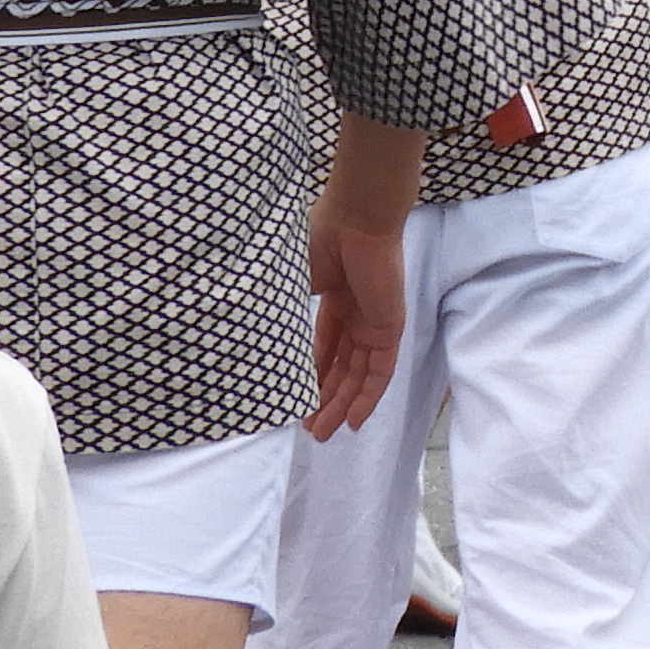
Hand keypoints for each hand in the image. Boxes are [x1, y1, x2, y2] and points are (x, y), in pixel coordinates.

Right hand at [303, 124, 425, 439]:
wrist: (358, 214)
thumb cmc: (322, 237)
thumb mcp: (294, 282)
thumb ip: (286, 313)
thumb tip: (259, 343)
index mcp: (335, 296)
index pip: (323, 346)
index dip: (310, 373)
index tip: (293, 399)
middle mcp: (358, 311)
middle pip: (342, 365)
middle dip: (325, 398)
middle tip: (309, 429)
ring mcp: (375, 319)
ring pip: (359, 374)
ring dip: (342, 405)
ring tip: (323, 434)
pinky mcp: (390, 325)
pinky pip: (380, 370)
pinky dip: (368, 397)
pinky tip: (354, 421)